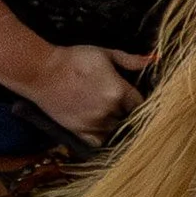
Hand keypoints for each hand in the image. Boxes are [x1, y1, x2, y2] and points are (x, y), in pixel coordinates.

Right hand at [25, 44, 146, 143]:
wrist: (43, 72)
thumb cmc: (74, 59)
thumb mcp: (104, 54)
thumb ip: (129, 60)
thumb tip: (152, 60)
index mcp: (119, 91)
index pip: (140, 103)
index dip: (138, 101)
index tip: (133, 98)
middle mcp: (110, 110)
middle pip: (129, 117)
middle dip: (126, 111)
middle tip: (119, 104)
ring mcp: (95, 123)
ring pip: (115, 130)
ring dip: (115, 124)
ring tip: (107, 114)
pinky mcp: (80, 131)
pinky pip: (99, 142)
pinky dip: (102, 137)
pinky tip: (100, 129)